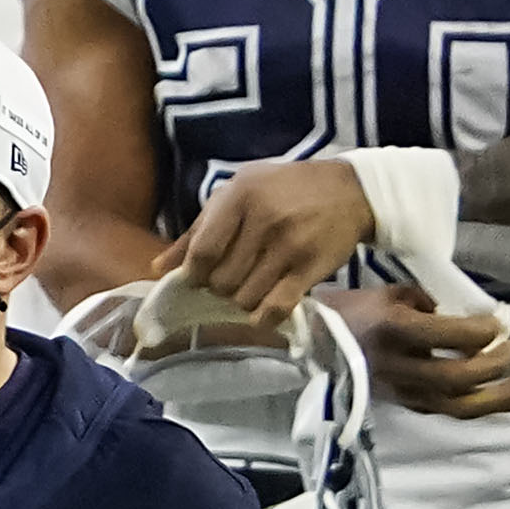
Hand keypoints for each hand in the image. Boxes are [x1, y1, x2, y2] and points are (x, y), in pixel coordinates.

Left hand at [177, 158, 378, 325]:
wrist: (351, 190)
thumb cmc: (283, 189)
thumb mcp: (238, 193)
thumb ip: (197, 230)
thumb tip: (158, 268)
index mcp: (240, 197)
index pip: (203, 251)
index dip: (193, 274)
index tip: (196, 278)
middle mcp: (265, 220)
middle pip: (222, 280)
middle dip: (218, 288)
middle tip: (229, 280)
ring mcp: (290, 245)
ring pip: (245, 297)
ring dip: (241, 301)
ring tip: (250, 287)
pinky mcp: (312, 267)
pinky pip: (278, 306)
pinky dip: (263, 318)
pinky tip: (261, 313)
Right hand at [356, 281, 509, 421]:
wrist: (309, 342)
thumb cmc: (351, 310)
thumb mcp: (390, 293)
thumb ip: (430, 304)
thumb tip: (465, 318)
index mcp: (393, 330)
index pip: (451, 336)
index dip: (484, 330)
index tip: (499, 322)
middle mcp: (398, 365)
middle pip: (460, 377)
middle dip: (497, 365)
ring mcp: (399, 390)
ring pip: (459, 405)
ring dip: (503, 398)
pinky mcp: (403, 403)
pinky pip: (450, 410)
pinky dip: (484, 406)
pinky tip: (508, 399)